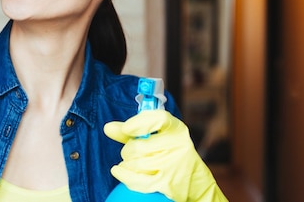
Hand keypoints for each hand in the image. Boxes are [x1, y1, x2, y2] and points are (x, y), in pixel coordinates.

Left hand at [104, 110, 227, 201]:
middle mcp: (178, 145)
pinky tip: (118, 170)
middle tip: (130, 151)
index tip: (126, 128)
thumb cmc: (170, 153)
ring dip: (127, 163)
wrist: (195, 182)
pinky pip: (138, 180)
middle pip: (139, 146)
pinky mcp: (167, 184)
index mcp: (176, 129)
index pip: (159, 119)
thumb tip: (108, 127)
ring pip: (136, 163)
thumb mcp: (158, 137)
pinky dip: (124, 175)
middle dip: (128, 150)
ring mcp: (173, 166)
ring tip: (132, 162)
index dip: (139, 122)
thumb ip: (133, 131)